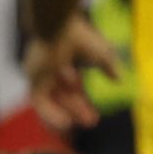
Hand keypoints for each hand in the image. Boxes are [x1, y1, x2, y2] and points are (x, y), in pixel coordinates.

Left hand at [22, 15, 119, 132]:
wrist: (58, 26)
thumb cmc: (79, 35)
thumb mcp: (101, 53)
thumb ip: (109, 66)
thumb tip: (120, 80)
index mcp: (62, 59)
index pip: (70, 87)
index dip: (82, 101)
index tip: (94, 116)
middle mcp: (48, 68)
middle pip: (61, 95)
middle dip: (76, 109)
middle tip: (92, 123)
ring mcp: (39, 74)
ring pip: (49, 100)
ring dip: (63, 113)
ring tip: (76, 126)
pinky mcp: (32, 79)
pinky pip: (39, 102)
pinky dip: (51, 113)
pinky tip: (65, 123)